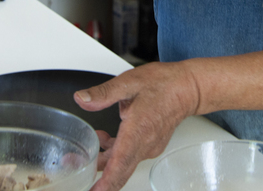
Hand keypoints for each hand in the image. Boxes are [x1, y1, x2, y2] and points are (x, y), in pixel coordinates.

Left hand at [74, 61, 201, 190]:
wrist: (187, 88)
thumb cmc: (163, 84)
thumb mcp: (129, 82)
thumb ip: (104, 93)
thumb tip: (82, 99)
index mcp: (138, 131)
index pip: (120, 165)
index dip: (106, 184)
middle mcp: (145, 144)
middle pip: (119, 171)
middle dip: (97, 179)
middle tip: (75, 170)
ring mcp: (149, 147)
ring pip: (122, 164)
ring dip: (102, 162)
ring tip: (80, 155)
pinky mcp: (150, 146)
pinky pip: (129, 157)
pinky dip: (114, 154)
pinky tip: (104, 139)